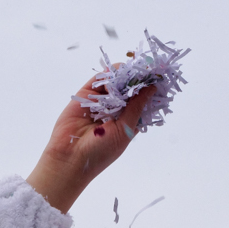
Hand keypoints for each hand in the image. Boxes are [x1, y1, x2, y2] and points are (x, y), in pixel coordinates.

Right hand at [25, 70, 150, 213]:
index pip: (142, 101)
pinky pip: (98, 79)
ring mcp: (101, 101)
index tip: (158, 79)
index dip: (149, 90)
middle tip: (146, 70)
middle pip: (129, 88)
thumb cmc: (101, 151)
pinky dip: (107, 75)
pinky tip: (113, 78)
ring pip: (114, 81)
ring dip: (122, 76)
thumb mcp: (125, 130)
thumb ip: (137, 107)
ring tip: (127, 76)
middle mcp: (115, 110)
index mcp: (128, 121)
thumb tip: (151, 88)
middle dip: (137, 79)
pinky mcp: (86, 94)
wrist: (70, 157)